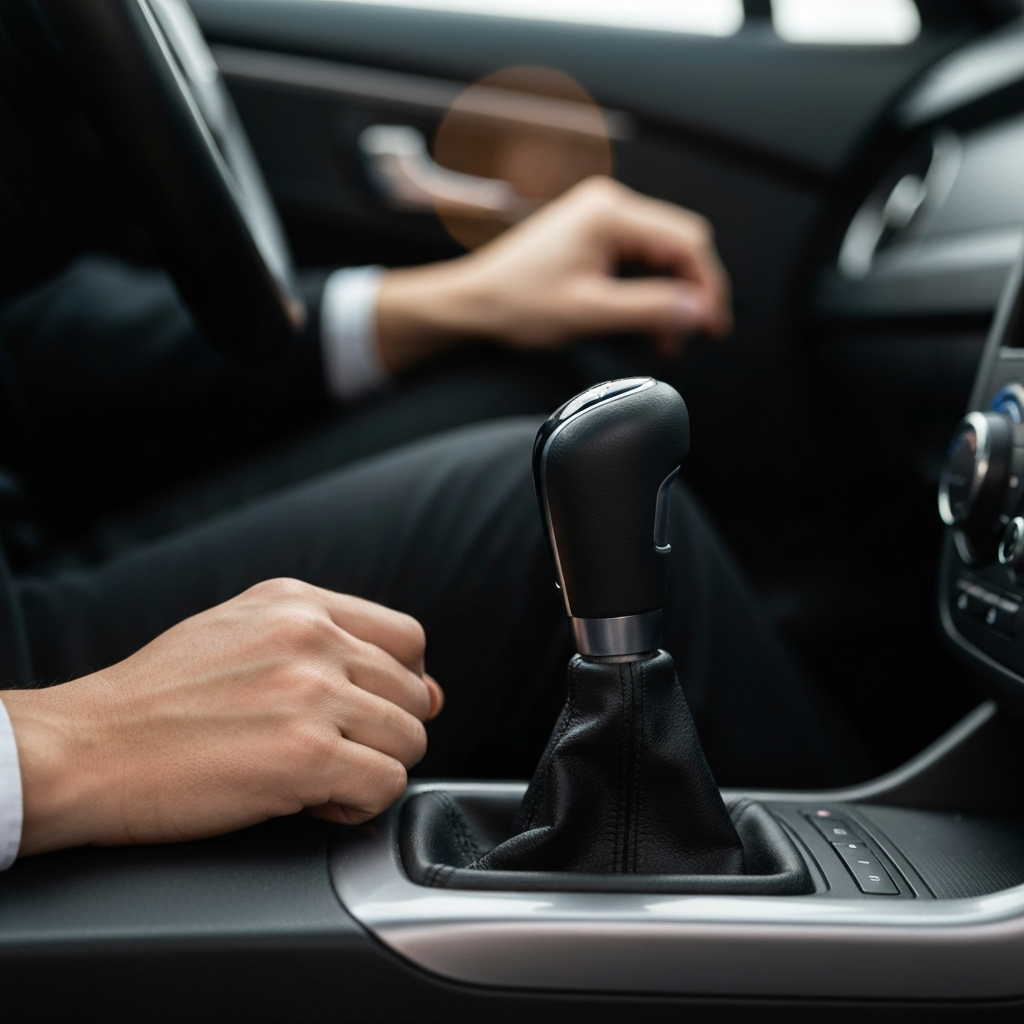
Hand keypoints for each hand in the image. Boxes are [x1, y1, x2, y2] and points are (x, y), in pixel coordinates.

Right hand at [1, 579, 443, 855]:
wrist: (84, 747)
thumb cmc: (155, 699)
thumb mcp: (240, 632)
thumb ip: (327, 644)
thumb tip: (427, 689)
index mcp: (297, 603)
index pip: (406, 637)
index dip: (404, 682)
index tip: (377, 712)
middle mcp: (311, 638)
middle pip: (413, 692)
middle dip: (386, 732)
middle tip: (337, 755)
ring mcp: (312, 693)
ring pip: (410, 738)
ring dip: (376, 768)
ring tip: (323, 779)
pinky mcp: (307, 754)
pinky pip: (387, 782)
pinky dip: (362, 803)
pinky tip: (317, 802)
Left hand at [375, 176, 731, 371]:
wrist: (472, 304)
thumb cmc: (515, 303)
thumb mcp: (590, 313)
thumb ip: (650, 310)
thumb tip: (699, 311)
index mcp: (610, 214)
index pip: (686, 242)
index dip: (707, 287)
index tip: (713, 326)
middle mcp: (608, 205)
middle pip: (677, 245)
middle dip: (688, 294)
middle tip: (687, 337)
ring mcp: (599, 218)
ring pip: (659, 255)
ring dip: (666, 297)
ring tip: (660, 339)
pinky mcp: (591, 235)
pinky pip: (636, 259)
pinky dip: (645, 291)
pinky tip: (639, 321)